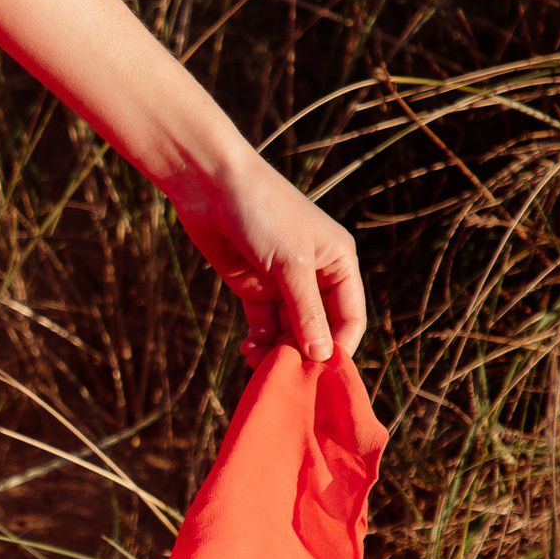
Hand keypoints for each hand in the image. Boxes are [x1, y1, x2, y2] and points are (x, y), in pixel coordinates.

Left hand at [169, 152, 366, 365]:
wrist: (210, 183)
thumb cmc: (261, 212)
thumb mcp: (289, 264)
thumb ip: (306, 312)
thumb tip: (322, 356)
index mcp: (338, 262)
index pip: (349, 317)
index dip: (339, 347)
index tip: (322, 374)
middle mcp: (315, 274)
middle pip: (318, 328)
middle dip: (303, 352)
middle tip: (285, 375)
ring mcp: (283, 281)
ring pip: (289, 330)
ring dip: (278, 351)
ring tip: (260, 366)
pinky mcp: (253, 285)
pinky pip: (264, 323)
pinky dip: (259, 340)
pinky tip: (249, 351)